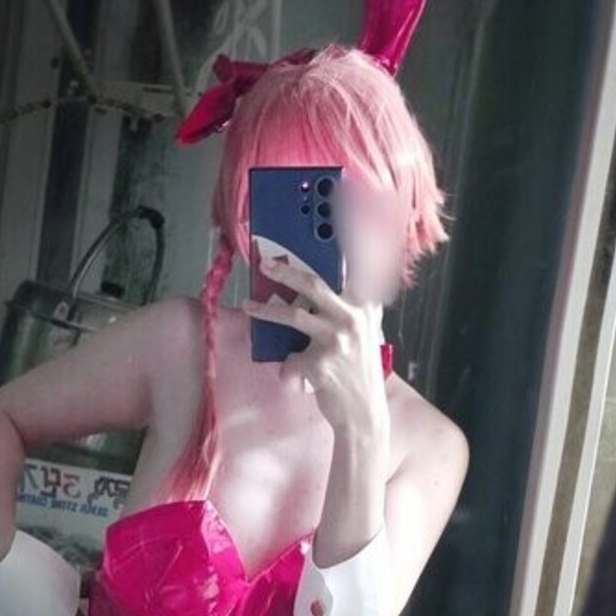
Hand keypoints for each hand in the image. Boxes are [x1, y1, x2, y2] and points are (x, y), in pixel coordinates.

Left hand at [242, 241, 388, 437]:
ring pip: (294, 315)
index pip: (359, 261)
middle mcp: (355, 317)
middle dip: (285, 271)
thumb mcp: (363, 332)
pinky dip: (287, 366)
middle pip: (314, 283)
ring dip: (266, 311)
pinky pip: (291, 356)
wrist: (363, 415)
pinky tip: (292, 374)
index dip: (348, 230)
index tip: (337, 200)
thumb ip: (347, 306)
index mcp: (366, 305)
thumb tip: (308, 287)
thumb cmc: (358, 371)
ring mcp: (339, 340)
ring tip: (249, 307)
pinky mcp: (321, 363)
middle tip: (264, 264)